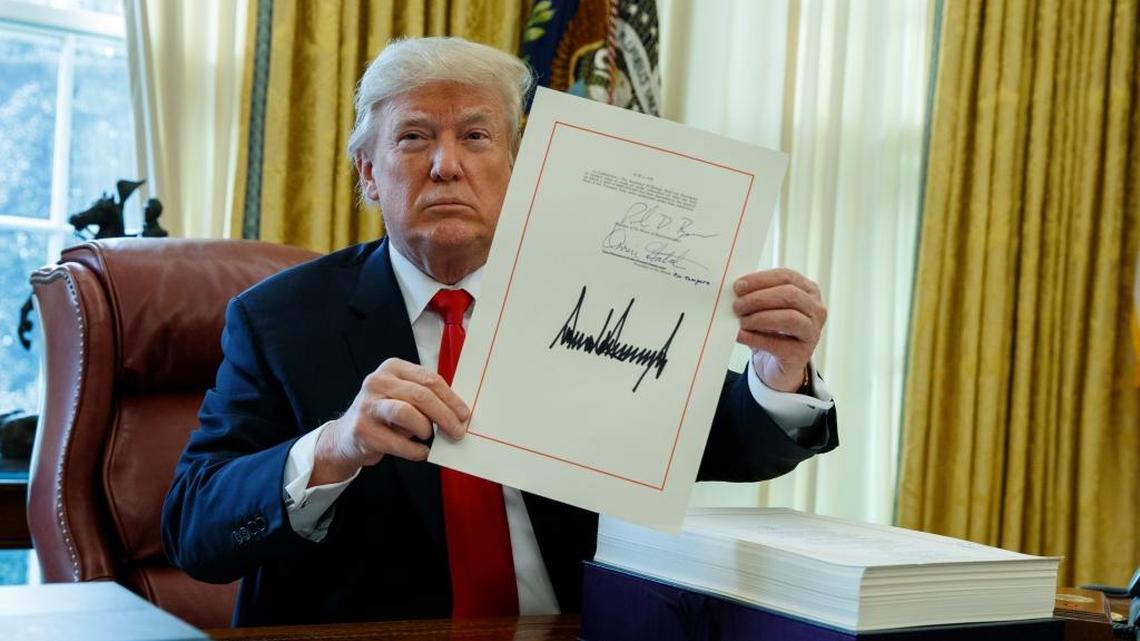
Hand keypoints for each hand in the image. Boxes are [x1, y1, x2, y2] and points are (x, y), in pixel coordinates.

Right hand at [310, 358, 469, 485]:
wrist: (347, 436)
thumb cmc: (384, 414)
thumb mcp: (403, 396)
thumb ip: (426, 398)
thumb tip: (458, 412)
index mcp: (392, 368)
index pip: (428, 379)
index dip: (450, 398)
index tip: (464, 413)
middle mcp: (377, 382)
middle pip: (421, 395)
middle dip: (444, 415)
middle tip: (457, 430)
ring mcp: (367, 405)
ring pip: (407, 413)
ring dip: (426, 428)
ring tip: (430, 437)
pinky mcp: (362, 430)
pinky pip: (398, 442)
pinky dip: (415, 450)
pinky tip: (421, 452)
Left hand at [732, 268, 826, 392]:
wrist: (775, 363)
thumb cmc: (771, 330)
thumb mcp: (766, 308)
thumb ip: (756, 296)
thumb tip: (736, 290)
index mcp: (807, 291)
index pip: (786, 277)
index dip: (761, 280)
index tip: (739, 286)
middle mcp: (815, 310)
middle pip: (789, 295)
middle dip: (759, 299)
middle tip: (737, 306)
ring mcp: (812, 332)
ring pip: (789, 318)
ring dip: (760, 318)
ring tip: (741, 321)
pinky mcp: (802, 354)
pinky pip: (779, 344)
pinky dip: (756, 339)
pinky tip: (741, 336)